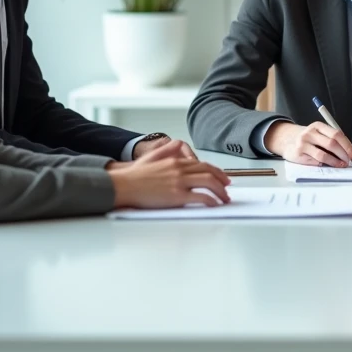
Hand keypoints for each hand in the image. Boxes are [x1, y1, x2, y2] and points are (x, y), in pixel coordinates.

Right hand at [107, 140, 230, 207]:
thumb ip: (167, 151)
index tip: (221, 177)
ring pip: (209, 183)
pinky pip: (201, 197)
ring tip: (224, 199)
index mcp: (175, 160)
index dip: (215, 171)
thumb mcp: (152, 156)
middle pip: (209, 172)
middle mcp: (180, 169)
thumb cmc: (134, 175)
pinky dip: (211, 201)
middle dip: (222, 180)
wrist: (123, 184)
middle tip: (227, 188)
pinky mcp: (177, 196)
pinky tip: (214, 205)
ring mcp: (179, 182)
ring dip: (220, 192)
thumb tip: (178, 146)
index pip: (202, 165)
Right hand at [264, 121, 351, 166]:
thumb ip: (332, 140)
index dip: (348, 146)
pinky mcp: (298, 154)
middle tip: (349, 162)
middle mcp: (310, 133)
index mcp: (319, 126)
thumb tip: (349, 153)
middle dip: (344, 154)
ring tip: (341, 165)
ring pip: (323, 154)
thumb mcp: (319, 134)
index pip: (338, 134)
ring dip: (335, 162)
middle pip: (332, 144)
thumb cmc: (309, 139)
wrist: (287, 140)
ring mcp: (303, 143)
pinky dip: (324, 164)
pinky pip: (315, 161)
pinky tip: (327, 165)